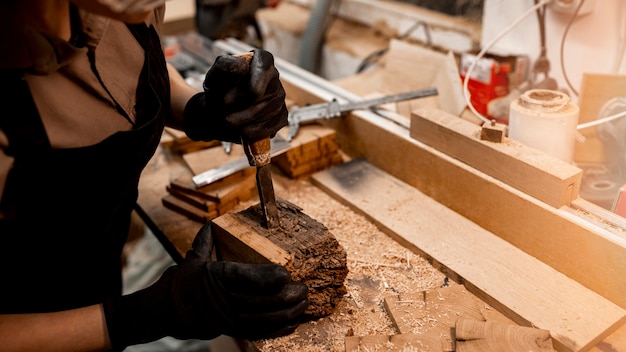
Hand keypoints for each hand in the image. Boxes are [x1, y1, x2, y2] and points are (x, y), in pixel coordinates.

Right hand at [103, 222, 307, 348]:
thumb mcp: (193, 259)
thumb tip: (212, 224)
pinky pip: (259, 332)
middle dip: (286, 297)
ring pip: (263, 319)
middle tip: (303, 288)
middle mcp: (222, 300)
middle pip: (259, 301)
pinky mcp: (232, 330)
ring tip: (303, 304)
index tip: (286, 274)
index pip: (244, 278)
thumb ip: (206, 241)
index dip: (266, 278)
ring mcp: (228, 318)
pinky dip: (278, 330)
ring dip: (287, 314)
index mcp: (214, 277)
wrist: (169, 311)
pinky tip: (293, 323)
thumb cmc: (185, 282)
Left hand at [183, 48, 287, 142]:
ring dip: (247, 119)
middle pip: (268, 92)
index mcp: (259, 60)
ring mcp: (279, 98)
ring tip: (228, 121)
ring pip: (270, 110)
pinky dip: (258, 130)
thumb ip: (224, 66)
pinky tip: (244, 132)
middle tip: (225, 110)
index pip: (265, 65)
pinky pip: (274, 124)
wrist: (217, 112)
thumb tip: (241, 66)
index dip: (261, 79)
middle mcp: (273, 77)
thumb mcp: (214, 76)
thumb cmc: (218, 90)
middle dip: (246, 105)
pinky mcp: (280, 117)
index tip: (253, 92)